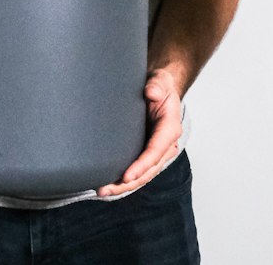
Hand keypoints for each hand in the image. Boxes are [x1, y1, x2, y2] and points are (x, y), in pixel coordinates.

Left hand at [96, 67, 182, 197]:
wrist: (159, 88)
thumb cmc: (160, 85)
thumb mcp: (160, 81)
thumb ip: (157, 86)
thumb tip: (151, 93)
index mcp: (170, 129)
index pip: (156, 151)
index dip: (142, 165)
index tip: (126, 175)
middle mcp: (165, 145)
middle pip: (147, 170)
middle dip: (127, 183)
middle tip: (105, 189)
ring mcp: (155, 151)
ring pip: (141, 175)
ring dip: (122, 185)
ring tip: (101, 191)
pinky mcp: (145, 151)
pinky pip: (136, 169)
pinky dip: (123, 179)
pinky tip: (107, 183)